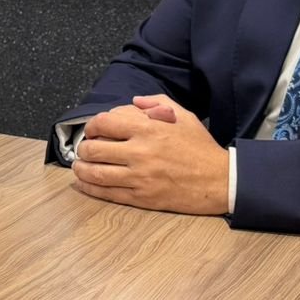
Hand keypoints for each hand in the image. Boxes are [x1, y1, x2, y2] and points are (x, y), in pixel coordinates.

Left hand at [71, 95, 227, 214]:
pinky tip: (84, 184)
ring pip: (96, 174)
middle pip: (95, 150)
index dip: (92, 126)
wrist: (220, 180)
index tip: (92, 130)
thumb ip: (156, 103)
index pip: (104, 123)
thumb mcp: (182, 115)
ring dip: (81, 169)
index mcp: (148, 129)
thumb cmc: (199, 145)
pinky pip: (108, 194)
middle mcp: (140, 153)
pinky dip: (90, 189)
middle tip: (84, 149)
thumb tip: (134, 102)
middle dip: (83, 148)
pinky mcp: (142, 198)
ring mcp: (139, 178)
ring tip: (79, 166)